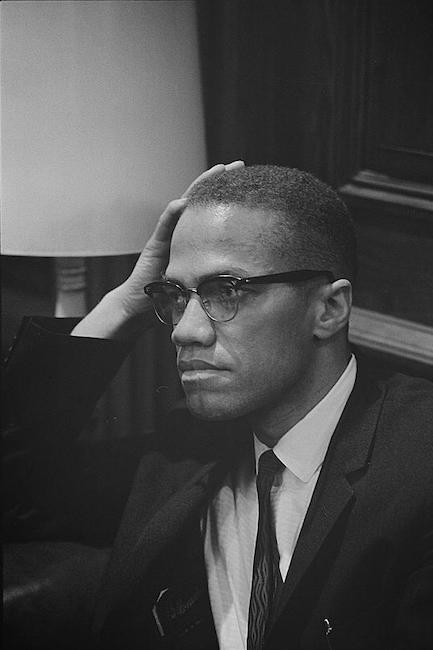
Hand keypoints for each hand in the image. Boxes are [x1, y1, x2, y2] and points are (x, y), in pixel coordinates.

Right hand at [72, 161, 244, 338]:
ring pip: (183, 204)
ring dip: (198, 187)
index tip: (245, 180)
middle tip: (238, 165)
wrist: (141, 301)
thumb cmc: (171, 291)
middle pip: (200, 198)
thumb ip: (215, 267)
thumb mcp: (200, 275)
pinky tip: (183, 201)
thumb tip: (244, 270)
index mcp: (191, 235)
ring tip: (216, 172)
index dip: (226, 194)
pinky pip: (164, 225)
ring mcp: (166, 234)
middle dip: (218, 180)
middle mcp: (179, 229)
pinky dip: (172, 212)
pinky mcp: (154, 244)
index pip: (210, 208)